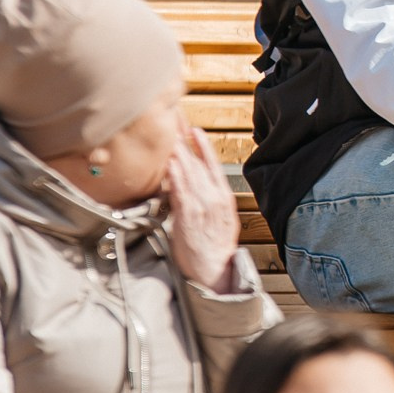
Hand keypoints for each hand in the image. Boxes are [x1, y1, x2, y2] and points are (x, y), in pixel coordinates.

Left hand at [164, 120, 238, 289]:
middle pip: (198, 163)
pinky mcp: (189, 217)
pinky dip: (176, 176)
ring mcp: (202, 206)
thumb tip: (191, 184)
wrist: (213, 270)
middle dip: (185, 142)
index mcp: (223, 196)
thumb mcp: (219, 218)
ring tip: (170, 135)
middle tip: (175, 122)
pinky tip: (171, 163)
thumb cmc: (212, 245)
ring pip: (189, 174)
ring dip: (179, 153)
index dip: (202, 145)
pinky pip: (181, 192)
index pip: (212, 164)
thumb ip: (207, 198)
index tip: (193, 128)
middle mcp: (214, 198)